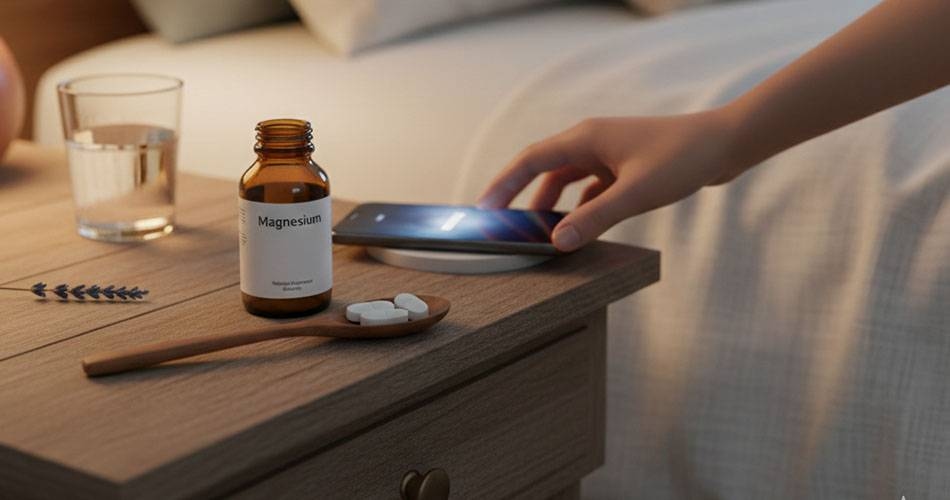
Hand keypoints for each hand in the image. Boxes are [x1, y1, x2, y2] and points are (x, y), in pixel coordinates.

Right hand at [477, 109, 744, 251]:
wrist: (726, 142)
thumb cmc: (683, 158)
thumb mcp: (635, 194)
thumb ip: (594, 219)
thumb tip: (557, 244)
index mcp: (586, 138)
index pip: (530, 160)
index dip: (504, 184)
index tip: (483, 208)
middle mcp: (592, 142)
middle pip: (543, 169)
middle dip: (521, 196)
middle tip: (502, 225)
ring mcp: (609, 154)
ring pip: (567, 180)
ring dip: (552, 205)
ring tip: (538, 233)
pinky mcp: (625, 166)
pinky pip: (590, 188)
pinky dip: (580, 207)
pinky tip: (579, 228)